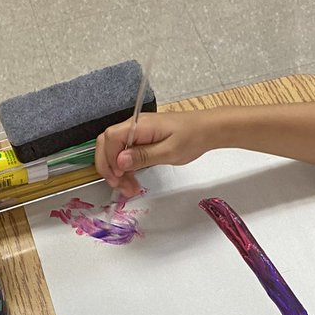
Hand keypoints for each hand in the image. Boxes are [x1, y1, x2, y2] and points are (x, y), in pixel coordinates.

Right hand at [95, 113, 211, 197]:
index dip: (110, 159)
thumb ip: (143, 156)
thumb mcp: (169, 152)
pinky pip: (126, 153)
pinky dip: (127, 168)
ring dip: (118, 171)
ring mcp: (137, 132)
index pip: (111, 139)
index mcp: (139, 125)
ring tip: (129, 189)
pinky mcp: (142, 139)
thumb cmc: (192, 138)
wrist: (207, 130)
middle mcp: (134, 126)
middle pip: (107, 144)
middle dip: (109, 167)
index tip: (118, 176)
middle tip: (119, 186)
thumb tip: (120, 161)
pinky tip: (133, 181)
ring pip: (116, 151)